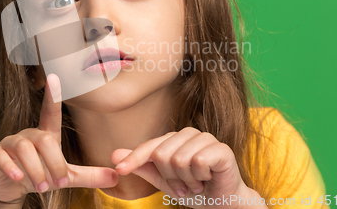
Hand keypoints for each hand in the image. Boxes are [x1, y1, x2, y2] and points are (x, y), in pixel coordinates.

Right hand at [0, 73, 118, 202]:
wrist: (6, 188)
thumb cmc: (39, 175)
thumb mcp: (66, 177)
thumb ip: (89, 176)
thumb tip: (117, 177)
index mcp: (46, 135)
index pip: (50, 112)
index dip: (52, 95)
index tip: (54, 77)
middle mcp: (28, 135)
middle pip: (45, 141)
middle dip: (54, 164)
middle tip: (57, 184)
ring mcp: (9, 143)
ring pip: (25, 150)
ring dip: (36, 171)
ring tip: (42, 188)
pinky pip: (1, 157)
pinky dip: (11, 168)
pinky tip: (18, 178)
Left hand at [111, 127, 264, 208]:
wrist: (221, 203)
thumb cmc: (193, 190)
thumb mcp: (163, 180)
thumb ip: (142, 166)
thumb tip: (115, 154)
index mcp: (173, 139)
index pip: (149, 147)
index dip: (134, 159)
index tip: (119, 170)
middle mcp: (188, 134)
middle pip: (163, 155)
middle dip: (171, 179)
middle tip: (183, 186)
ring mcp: (205, 138)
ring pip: (180, 159)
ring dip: (187, 181)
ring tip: (196, 183)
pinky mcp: (221, 148)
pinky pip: (198, 162)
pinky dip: (200, 177)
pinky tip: (207, 179)